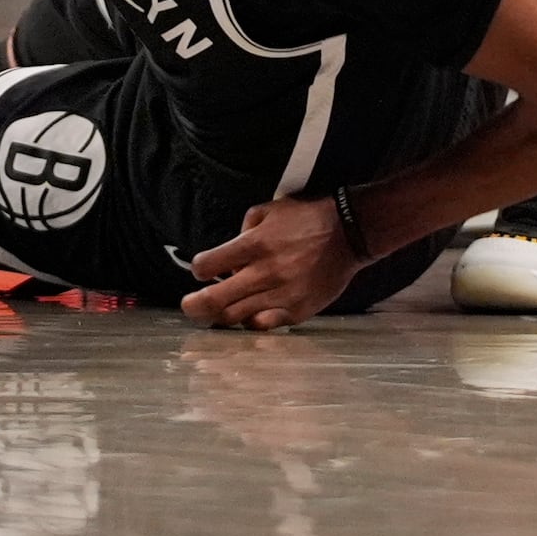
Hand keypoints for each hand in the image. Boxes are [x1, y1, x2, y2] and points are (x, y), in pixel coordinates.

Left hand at [181, 196, 362, 329]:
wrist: (348, 234)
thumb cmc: (307, 217)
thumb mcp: (270, 210)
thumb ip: (245, 230)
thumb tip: (230, 255)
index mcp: (254, 245)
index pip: (209, 265)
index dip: (199, 269)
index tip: (199, 271)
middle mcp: (264, 273)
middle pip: (216, 300)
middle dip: (195, 306)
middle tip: (187, 307)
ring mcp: (281, 296)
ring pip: (236, 318)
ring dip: (220, 316)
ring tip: (214, 314)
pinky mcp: (296, 312)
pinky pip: (263, 325)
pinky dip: (250, 322)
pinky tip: (248, 316)